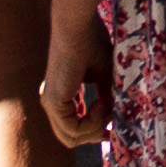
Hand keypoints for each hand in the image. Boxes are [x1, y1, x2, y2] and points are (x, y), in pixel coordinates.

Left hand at [42, 4, 109, 148]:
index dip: (94, 131)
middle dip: (94, 135)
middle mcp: (53, 102)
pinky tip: (101, 105)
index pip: (73, 125)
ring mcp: (50, 104)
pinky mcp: (53, 103)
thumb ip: (107, 97)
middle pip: (71, 137)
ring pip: (71, 138)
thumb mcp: (104, 75)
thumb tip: (115, 117)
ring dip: (95, 128)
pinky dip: (91, 123)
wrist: (78, 28)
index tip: (113, 129)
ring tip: (107, 108)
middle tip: (112, 129)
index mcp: (62, 94)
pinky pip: (72, 130)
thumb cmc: (91, 43)